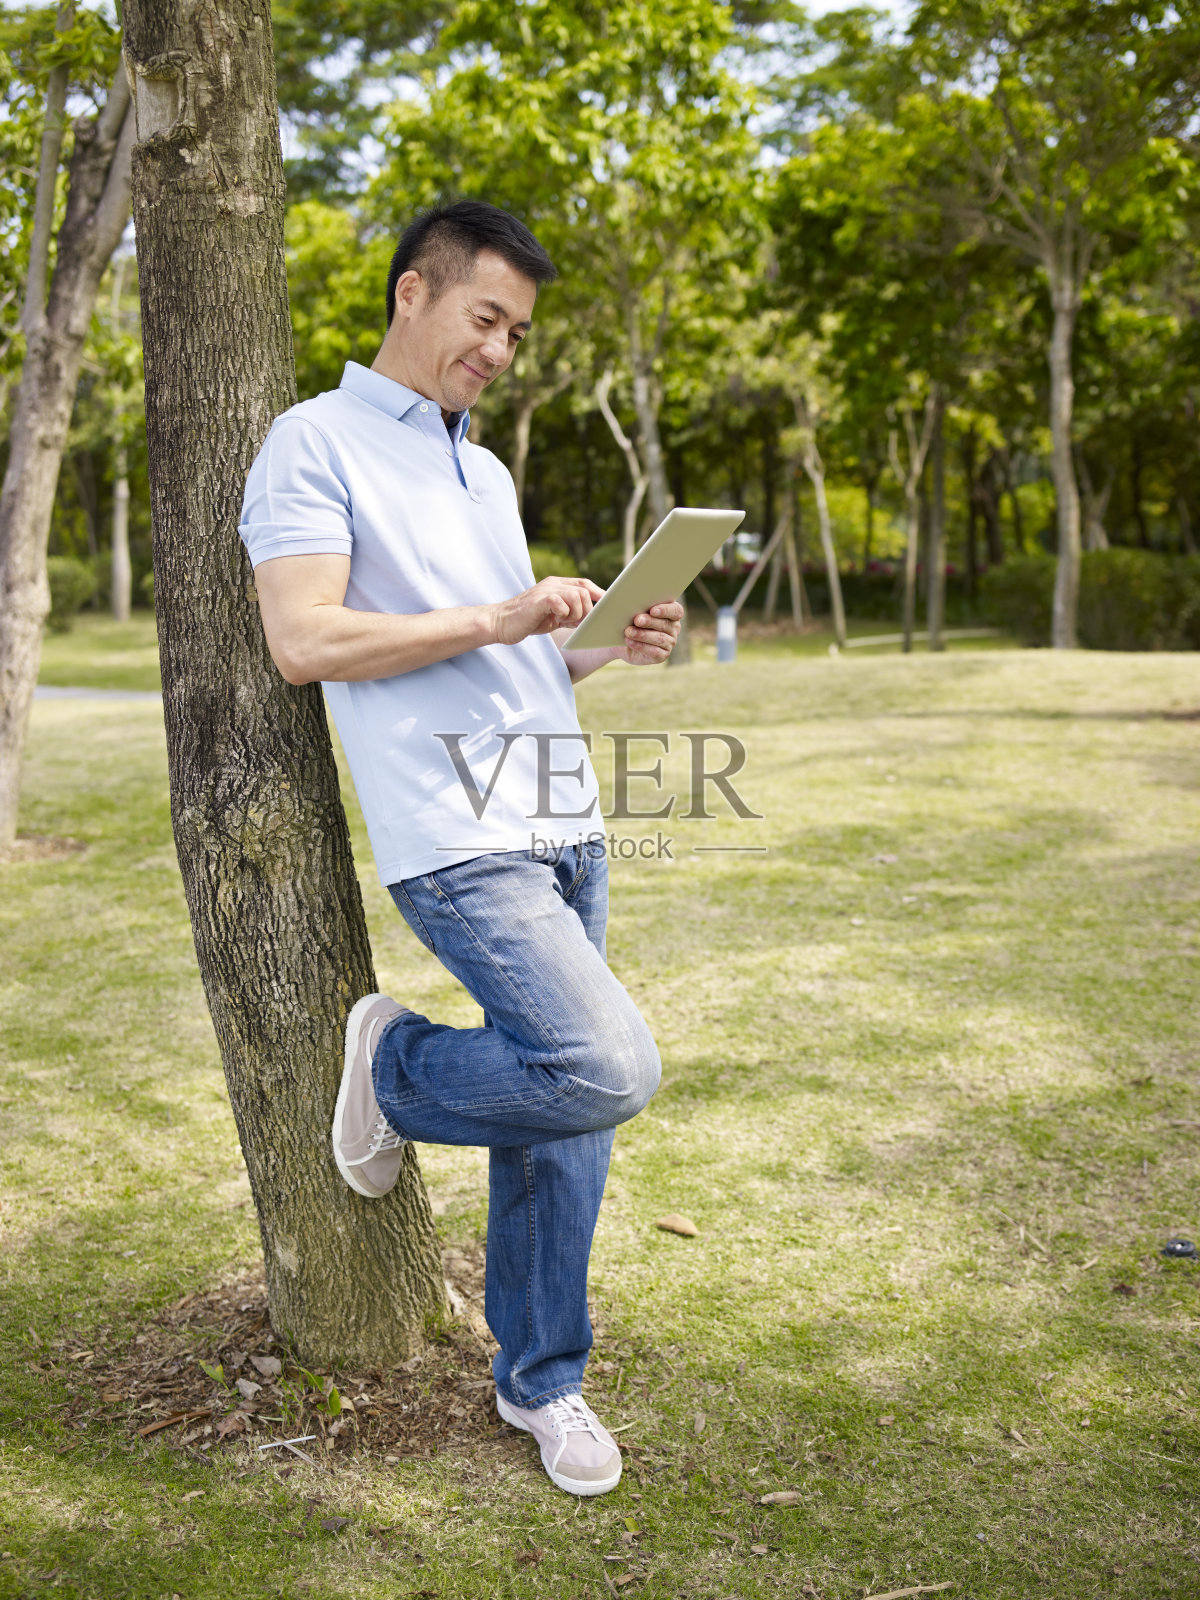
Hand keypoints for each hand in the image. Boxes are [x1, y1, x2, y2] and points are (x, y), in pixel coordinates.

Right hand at [490, 575, 604, 645]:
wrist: (502, 623)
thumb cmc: (528, 620)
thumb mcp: (553, 616)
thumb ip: (570, 613)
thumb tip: (589, 619)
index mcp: (556, 585)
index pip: (584, 583)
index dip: (598, 593)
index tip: (608, 606)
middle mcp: (553, 584)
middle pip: (584, 591)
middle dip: (587, 610)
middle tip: (577, 622)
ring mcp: (546, 590)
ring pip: (577, 596)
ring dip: (576, 613)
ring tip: (564, 621)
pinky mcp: (540, 600)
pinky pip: (562, 603)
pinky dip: (564, 614)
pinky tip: (556, 620)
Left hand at [617, 600, 683, 664]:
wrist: (624, 643)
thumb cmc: (631, 622)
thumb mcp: (635, 613)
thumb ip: (640, 608)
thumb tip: (636, 607)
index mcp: (671, 613)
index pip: (676, 610)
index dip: (665, 610)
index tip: (652, 610)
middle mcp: (673, 628)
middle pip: (665, 624)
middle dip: (650, 622)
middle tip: (637, 620)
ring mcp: (670, 643)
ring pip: (659, 638)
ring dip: (643, 635)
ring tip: (629, 631)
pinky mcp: (662, 655)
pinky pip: (654, 652)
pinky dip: (640, 646)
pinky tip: (629, 641)